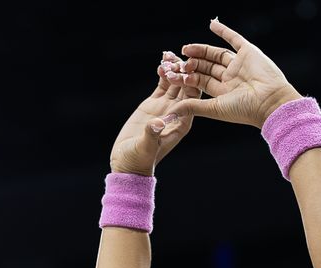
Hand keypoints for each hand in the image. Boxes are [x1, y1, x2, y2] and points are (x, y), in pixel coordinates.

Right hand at [109, 52, 200, 176]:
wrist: (128, 161)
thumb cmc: (139, 159)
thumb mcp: (145, 147)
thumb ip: (152, 134)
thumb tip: (158, 123)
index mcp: (182, 123)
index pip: (192, 100)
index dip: (191, 84)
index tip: (186, 71)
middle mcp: (178, 113)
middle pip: (187, 88)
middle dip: (184, 73)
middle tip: (179, 58)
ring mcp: (166, 107)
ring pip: (175, 83)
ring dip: (174, 69)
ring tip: (169, 54)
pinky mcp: (154, 104)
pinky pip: (162, 85)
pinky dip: (163, 73)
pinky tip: (161, 60)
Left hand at [164, 18, 302, 128]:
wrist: (270, 102)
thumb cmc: (245, 110)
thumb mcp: (215, 108)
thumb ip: (193, 107)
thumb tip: (172, 111)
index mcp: (222, 92)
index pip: (200, 81)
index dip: (186, 76)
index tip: (172, 73)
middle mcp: (230, 78)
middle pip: (206, 67)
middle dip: (191, 63)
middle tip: (177, 60)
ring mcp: (239, 65)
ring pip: (215, 54)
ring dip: (201, 50)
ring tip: (186, 48)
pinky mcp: (248, 53)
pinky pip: (234, 39)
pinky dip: (224, 31)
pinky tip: (212, 24)